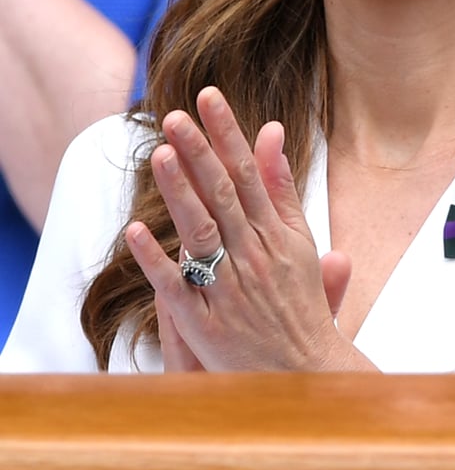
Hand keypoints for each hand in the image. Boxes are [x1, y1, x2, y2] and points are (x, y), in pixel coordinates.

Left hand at [126, 87, 368, 371]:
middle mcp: (254, 256)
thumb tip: (270, 131)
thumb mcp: (299, 238)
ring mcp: (230, 290)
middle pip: (223, 196)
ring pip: (202, 234)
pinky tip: (134, 231)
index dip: (228, 133)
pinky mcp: (207, 325)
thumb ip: (280, 185)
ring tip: (159, 154)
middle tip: (174, 116)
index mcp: (277, 233)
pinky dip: (157, 260)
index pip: (249, 173)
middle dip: (199, 153)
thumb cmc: (300, 302)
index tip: (208, 96)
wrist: (305, 372)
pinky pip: (179, 288)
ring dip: (180, 194)